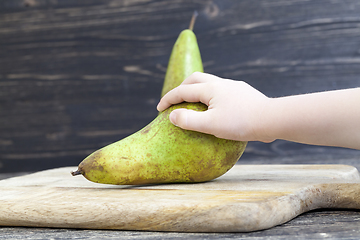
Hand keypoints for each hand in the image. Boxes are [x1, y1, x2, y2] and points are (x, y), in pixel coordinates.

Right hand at [157, 72, 273, 141]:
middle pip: (195, 79)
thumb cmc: (241, 123)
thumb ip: (188, 120)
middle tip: (174, 101)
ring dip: (197, 90)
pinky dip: (210, 96)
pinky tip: (215, 107)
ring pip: (209, 83)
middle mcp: (221, 83)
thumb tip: (172, 116)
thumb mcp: (210, 125)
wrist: (272, 119)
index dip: (168, 99)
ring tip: (193, 103)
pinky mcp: (243, 93)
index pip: (182, 91)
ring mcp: (233, 87)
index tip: (159, 109)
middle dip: (181, 88)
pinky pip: (221, 90)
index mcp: (210, 88)